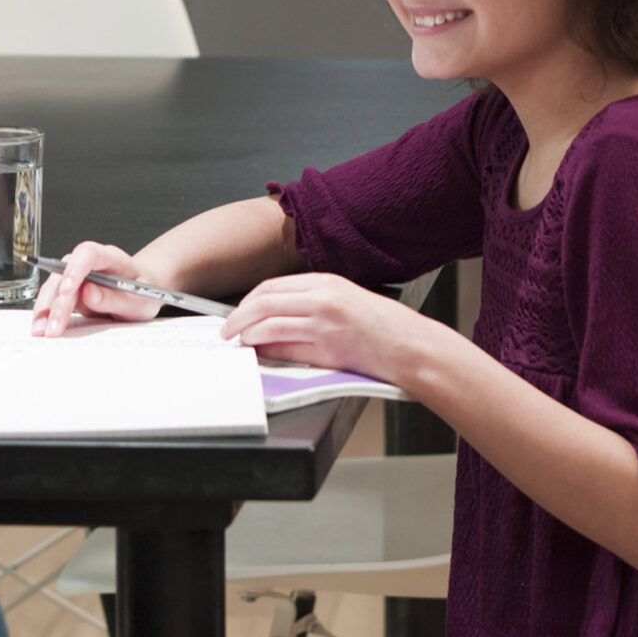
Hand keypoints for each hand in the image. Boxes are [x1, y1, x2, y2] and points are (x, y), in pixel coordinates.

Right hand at [33, 239, 161, 335]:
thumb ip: (115, 298)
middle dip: (58, 303)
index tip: (67, 290)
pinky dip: (45, 314)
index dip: (75, 269)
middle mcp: (88, 263)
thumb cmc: (141, 293)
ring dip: (45, 310)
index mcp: (110, 257)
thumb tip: (89, 293)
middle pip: (65, 274)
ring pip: (53, 287)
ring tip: (42, 331)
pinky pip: (52, 299)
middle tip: (55, 328)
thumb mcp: (139, 300)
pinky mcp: (67, 291)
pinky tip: (40, 327)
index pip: (88, 253)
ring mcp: (75, 276)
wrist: (140, 295)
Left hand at [220, 273, 440, 389]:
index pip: (274, 286)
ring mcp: (325, 323)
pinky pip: (285, 348)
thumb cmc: (384, 327)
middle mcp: (323, 298)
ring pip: (269, 324)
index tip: (238, 311)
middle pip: (265, 301)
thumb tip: (278, 315)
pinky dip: (267, 351)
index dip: (249, 300)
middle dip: (238, 317)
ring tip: (239, 344)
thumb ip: (314, 303)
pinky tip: (260, 354)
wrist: (411, 346)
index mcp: (327, 282)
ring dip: (247, 335)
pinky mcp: (328, 348)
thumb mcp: (347, 300)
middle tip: (227, 330)